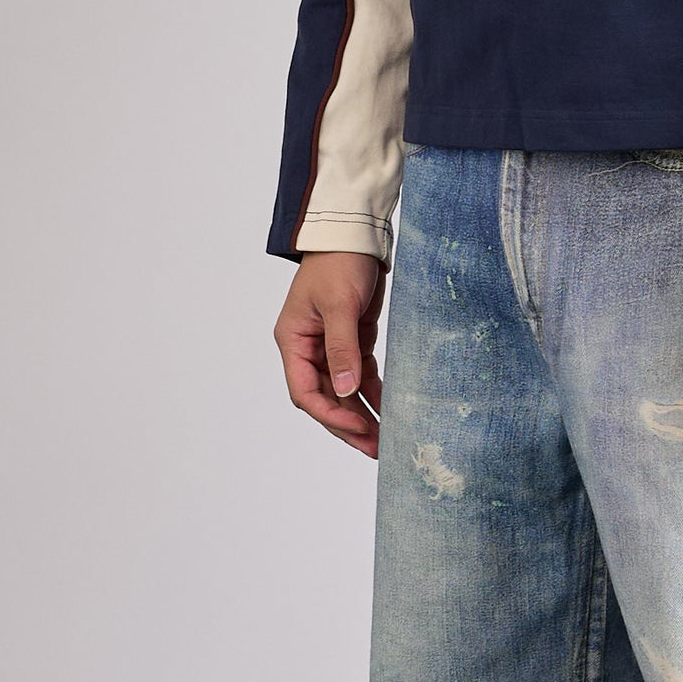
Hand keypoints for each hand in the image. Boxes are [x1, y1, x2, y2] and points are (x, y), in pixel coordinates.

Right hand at [273, 251, 385, 457]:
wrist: (355, 233)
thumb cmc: (338, 261)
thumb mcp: (339, 304)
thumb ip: (342, 347)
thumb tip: (346, 390)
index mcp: (294, 341)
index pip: (306, 391)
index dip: (330, 414)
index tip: (357, 429)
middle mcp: (308, 348)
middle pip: (325, 398)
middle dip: (348, 424)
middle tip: (374, 448)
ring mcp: (331, 345)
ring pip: (344, 391)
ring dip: (362, 414)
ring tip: (384, 440)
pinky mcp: (353, 339)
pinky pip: (361, 374)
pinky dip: (373, 393)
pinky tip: (388, 410)